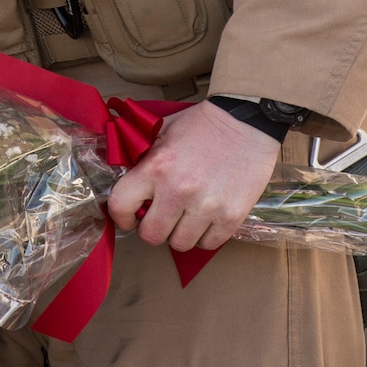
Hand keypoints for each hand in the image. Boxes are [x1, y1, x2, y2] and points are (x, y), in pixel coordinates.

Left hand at [108, 99, 280, 251]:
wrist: (245, 121)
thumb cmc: (201, 125)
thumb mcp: (162, 131)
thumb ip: (141, 157)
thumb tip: (123, 178)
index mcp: (156, 167)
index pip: (120, 206)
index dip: (121, 217)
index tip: (130, 217)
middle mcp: (178, 190)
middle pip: (151, 235)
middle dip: (153, 228)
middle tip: (161, 218)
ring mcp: (207, 206)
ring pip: (180, 244)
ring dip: (180, 234)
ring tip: (186, 217)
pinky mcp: (232, 216)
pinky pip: (209, 244)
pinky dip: (205, 236)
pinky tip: (207, 219)